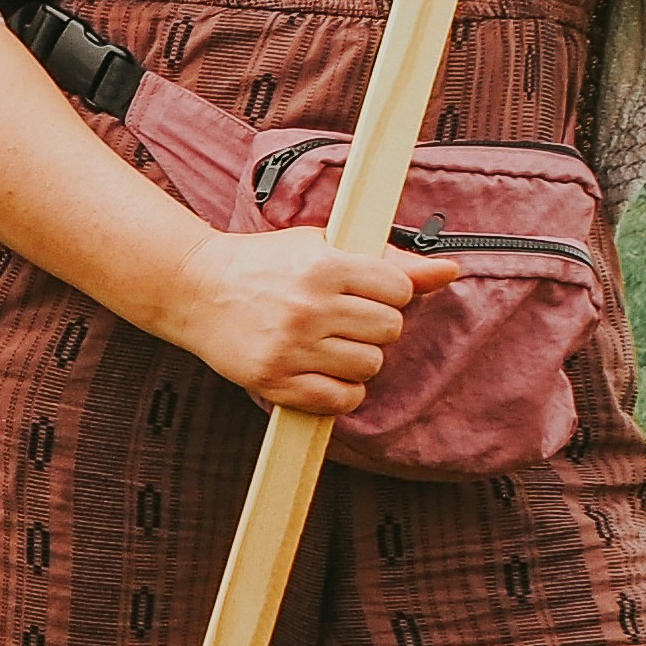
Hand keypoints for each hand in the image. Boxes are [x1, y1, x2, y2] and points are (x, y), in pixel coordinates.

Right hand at [152, 229, 457, 420]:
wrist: (195, 288)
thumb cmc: (264, 264)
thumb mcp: (322, 246)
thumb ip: (388, 260)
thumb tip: (450, 271)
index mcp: (323, 266)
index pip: (399, 290)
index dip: (389, 293)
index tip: (366, 292)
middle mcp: (309, 307)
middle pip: (389, 330)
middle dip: (375, 326)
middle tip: (345, 319)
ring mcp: (291, 347)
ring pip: (369, 366)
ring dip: (358, 359)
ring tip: (331, 344)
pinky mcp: (275, 380)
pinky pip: (341, 400)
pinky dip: (341, 391)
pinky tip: (323, 371)